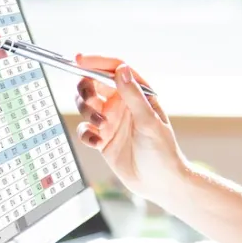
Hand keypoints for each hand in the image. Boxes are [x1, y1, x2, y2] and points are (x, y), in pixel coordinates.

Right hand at [74, 55, 187, 201]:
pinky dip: (86, 134)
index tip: (79, 59)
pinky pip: (85, 129)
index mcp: (137, 94)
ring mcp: (111, 121)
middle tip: (89, 99)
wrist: (159, 183)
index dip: (96, 61)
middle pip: (94, 84)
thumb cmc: (162, 151)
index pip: (114, 69)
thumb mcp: (148, 121)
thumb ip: (133, 96)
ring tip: (100, 125)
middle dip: (85, 88)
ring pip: (86, 104)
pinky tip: (97, 142)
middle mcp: (122, 104)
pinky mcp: (102, 138)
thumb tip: (121, 70)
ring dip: (86, 111)